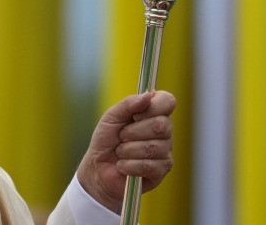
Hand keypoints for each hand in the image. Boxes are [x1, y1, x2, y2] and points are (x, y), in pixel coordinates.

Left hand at [75, 91, 175, 212]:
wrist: (98, 168)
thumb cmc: (106, 139)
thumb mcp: (111, 116)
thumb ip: (128, 103)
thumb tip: (149, 94)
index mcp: (154, 112)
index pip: (168, 101)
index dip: (152, 107)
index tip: (135, 115)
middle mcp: (164, 130)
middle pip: (162, 125)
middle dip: (134, 132)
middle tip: (122, 136)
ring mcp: (165, 151)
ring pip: (154, 147)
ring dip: (129, 150)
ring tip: (120, 152)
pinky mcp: (161, 171)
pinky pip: (150, 166)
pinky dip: (130, 165)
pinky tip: (123, 166)